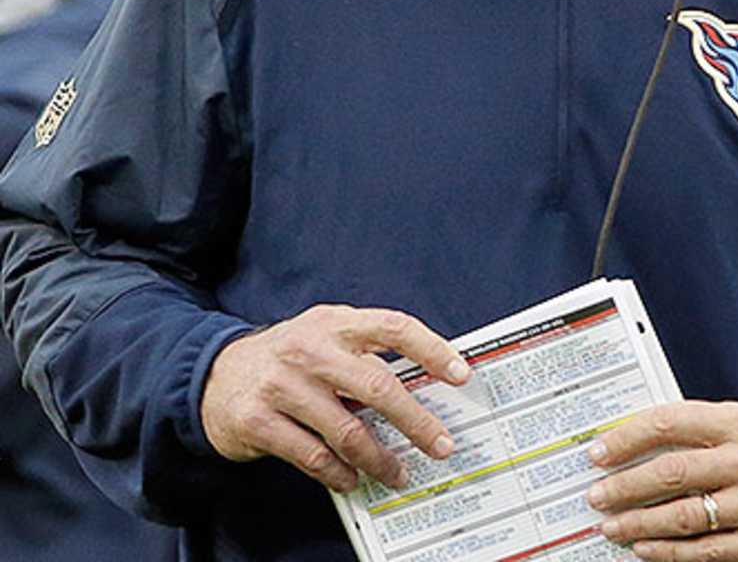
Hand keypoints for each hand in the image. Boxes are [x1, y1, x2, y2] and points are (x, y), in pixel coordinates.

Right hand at [201, 304, 469, 492]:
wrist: (213, 374)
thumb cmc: (288, 356)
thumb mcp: (325, 336)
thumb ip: (365, 352)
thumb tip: (424, 383)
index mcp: (334, 322)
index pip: (393, 326)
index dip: (431, 348)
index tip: (460, 373)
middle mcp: (309, 348)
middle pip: (376, 385)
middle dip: (415, 420)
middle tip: (440, 444)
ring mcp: (281, 384)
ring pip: (346, 429)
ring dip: (379, 458)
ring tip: (397, 471)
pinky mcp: (258, 420)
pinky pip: (312, 455)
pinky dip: (338, 473)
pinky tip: (352, 478)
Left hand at [586, 401, 737, 560]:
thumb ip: (699, 430)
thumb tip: (637, 444)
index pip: (671, 422)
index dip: (629, 438)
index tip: (600, 452)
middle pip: (674, 472)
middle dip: (626, 486)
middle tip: (597, 496)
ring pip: (688, 516)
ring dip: (642, 524)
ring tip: (613, 526)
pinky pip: (712, 552)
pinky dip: (673, 554)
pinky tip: (648, 550)